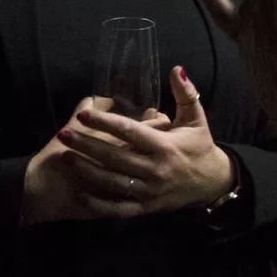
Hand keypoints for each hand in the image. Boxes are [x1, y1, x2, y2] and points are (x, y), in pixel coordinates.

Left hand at [56, 66, 234, 216]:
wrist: (212, 182)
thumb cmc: (200, 146)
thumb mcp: (197, 118)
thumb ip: (186, 94)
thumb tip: (175, 69)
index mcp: (167, 146)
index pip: (130, 132)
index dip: (105, 123)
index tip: (83, 115)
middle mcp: (156, 169)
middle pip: (115, 157)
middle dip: (87, 145)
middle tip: (64, 135)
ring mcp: (150, 191)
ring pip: (112, 182)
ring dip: (86, 170)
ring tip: (65, 157)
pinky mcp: (147, 207)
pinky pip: (118, 208)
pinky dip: (98, 203)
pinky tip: (80, 192)